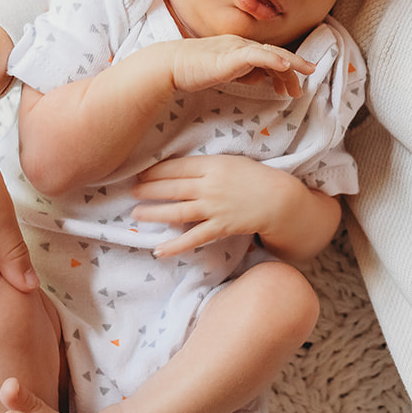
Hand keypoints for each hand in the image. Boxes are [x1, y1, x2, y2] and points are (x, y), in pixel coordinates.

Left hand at [132, 155, 339, 263]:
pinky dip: (175, 246)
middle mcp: (210, 186)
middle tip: (131, 191)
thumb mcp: (231, 162)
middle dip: (148, 190)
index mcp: (213, 165)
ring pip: (177, 212)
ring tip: (136, 214)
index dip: (155, 171)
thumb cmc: (256, 177)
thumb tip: (179, 170)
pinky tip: (159, 250)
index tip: (140, 173)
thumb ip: (206, 166)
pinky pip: (193, 238)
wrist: (280, 200)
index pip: (176, 167)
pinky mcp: (221, 227)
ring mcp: (215, 208)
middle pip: (172, 188)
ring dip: (154, 213)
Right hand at [168, 35, 312, 96]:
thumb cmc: (193, 70)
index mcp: (241, 49)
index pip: (269, 57)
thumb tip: (260, 78)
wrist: (170, 65)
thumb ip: (243, 74)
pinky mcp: (231, 54)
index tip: (295, 83)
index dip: (285, 69)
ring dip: (290, 65)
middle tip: (309, 77)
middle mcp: (242, 45)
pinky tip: (284, 66)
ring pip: (271, 53)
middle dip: (295, 66)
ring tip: (304, 74)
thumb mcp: (225, 73)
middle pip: (275, 54)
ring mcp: (237, 48)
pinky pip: (257, 54)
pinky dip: (273, 59)